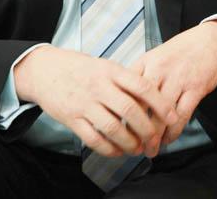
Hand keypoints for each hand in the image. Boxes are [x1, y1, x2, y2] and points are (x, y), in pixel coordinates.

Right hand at [13, 45, 178, 157]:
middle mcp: (99, 86)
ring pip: (113, 128)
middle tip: (156, 140)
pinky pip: (94, 139)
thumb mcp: (102, 65)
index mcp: (110, 70)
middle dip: (147, 129)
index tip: (172, 115)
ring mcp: (84, 103)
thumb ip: (123, 79)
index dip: (160, 103)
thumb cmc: (78, 68)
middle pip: (130, 110)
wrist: (44, 70)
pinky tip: (118, 151)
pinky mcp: (71, 118)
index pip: (141, 86)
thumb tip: (150, 96)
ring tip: (138, 148)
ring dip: (130, 143)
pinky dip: (109, 149)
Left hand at [130, 20, 216, 149]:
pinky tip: (168, 139)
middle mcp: (159, 69)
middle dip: (136, 129)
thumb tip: (123, 100)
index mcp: (145, 61)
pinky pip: (181, 116)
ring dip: (155, 136)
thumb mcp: (154, 56)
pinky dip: (174, 132)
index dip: (120, 111)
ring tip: (151, 149)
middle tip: (133, 145)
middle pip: (142, 104)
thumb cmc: (180, 52)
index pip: (126, 89)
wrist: (209, 42)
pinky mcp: (195, 88)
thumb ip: (140, 75)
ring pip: (161, 114)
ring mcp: (177, 79)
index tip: (118, 128)